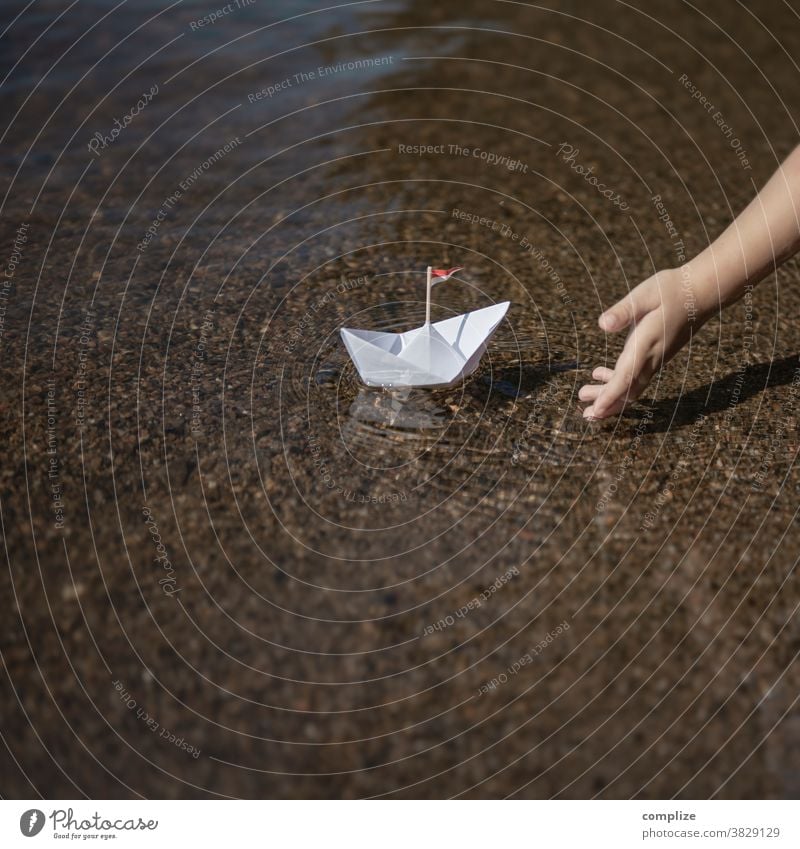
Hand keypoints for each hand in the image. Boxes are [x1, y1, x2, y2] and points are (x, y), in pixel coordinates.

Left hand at [579, 268, 705, 418]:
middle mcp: (651, 357)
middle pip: (628, 391)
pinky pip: (636, 378)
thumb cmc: (671, 290)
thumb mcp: (644, 294)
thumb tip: (603, 324)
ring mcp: (655, 360)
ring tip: (585, 395)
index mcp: (645, 344)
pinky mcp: (655, 357)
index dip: (610, 395)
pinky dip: (617, 383)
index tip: (596, 409)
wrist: (700, 294)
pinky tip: (599, 374)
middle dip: (607, 405)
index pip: (626, 377)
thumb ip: (623, 311)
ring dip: (609, 396)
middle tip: (586, 414)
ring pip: (632, 388)